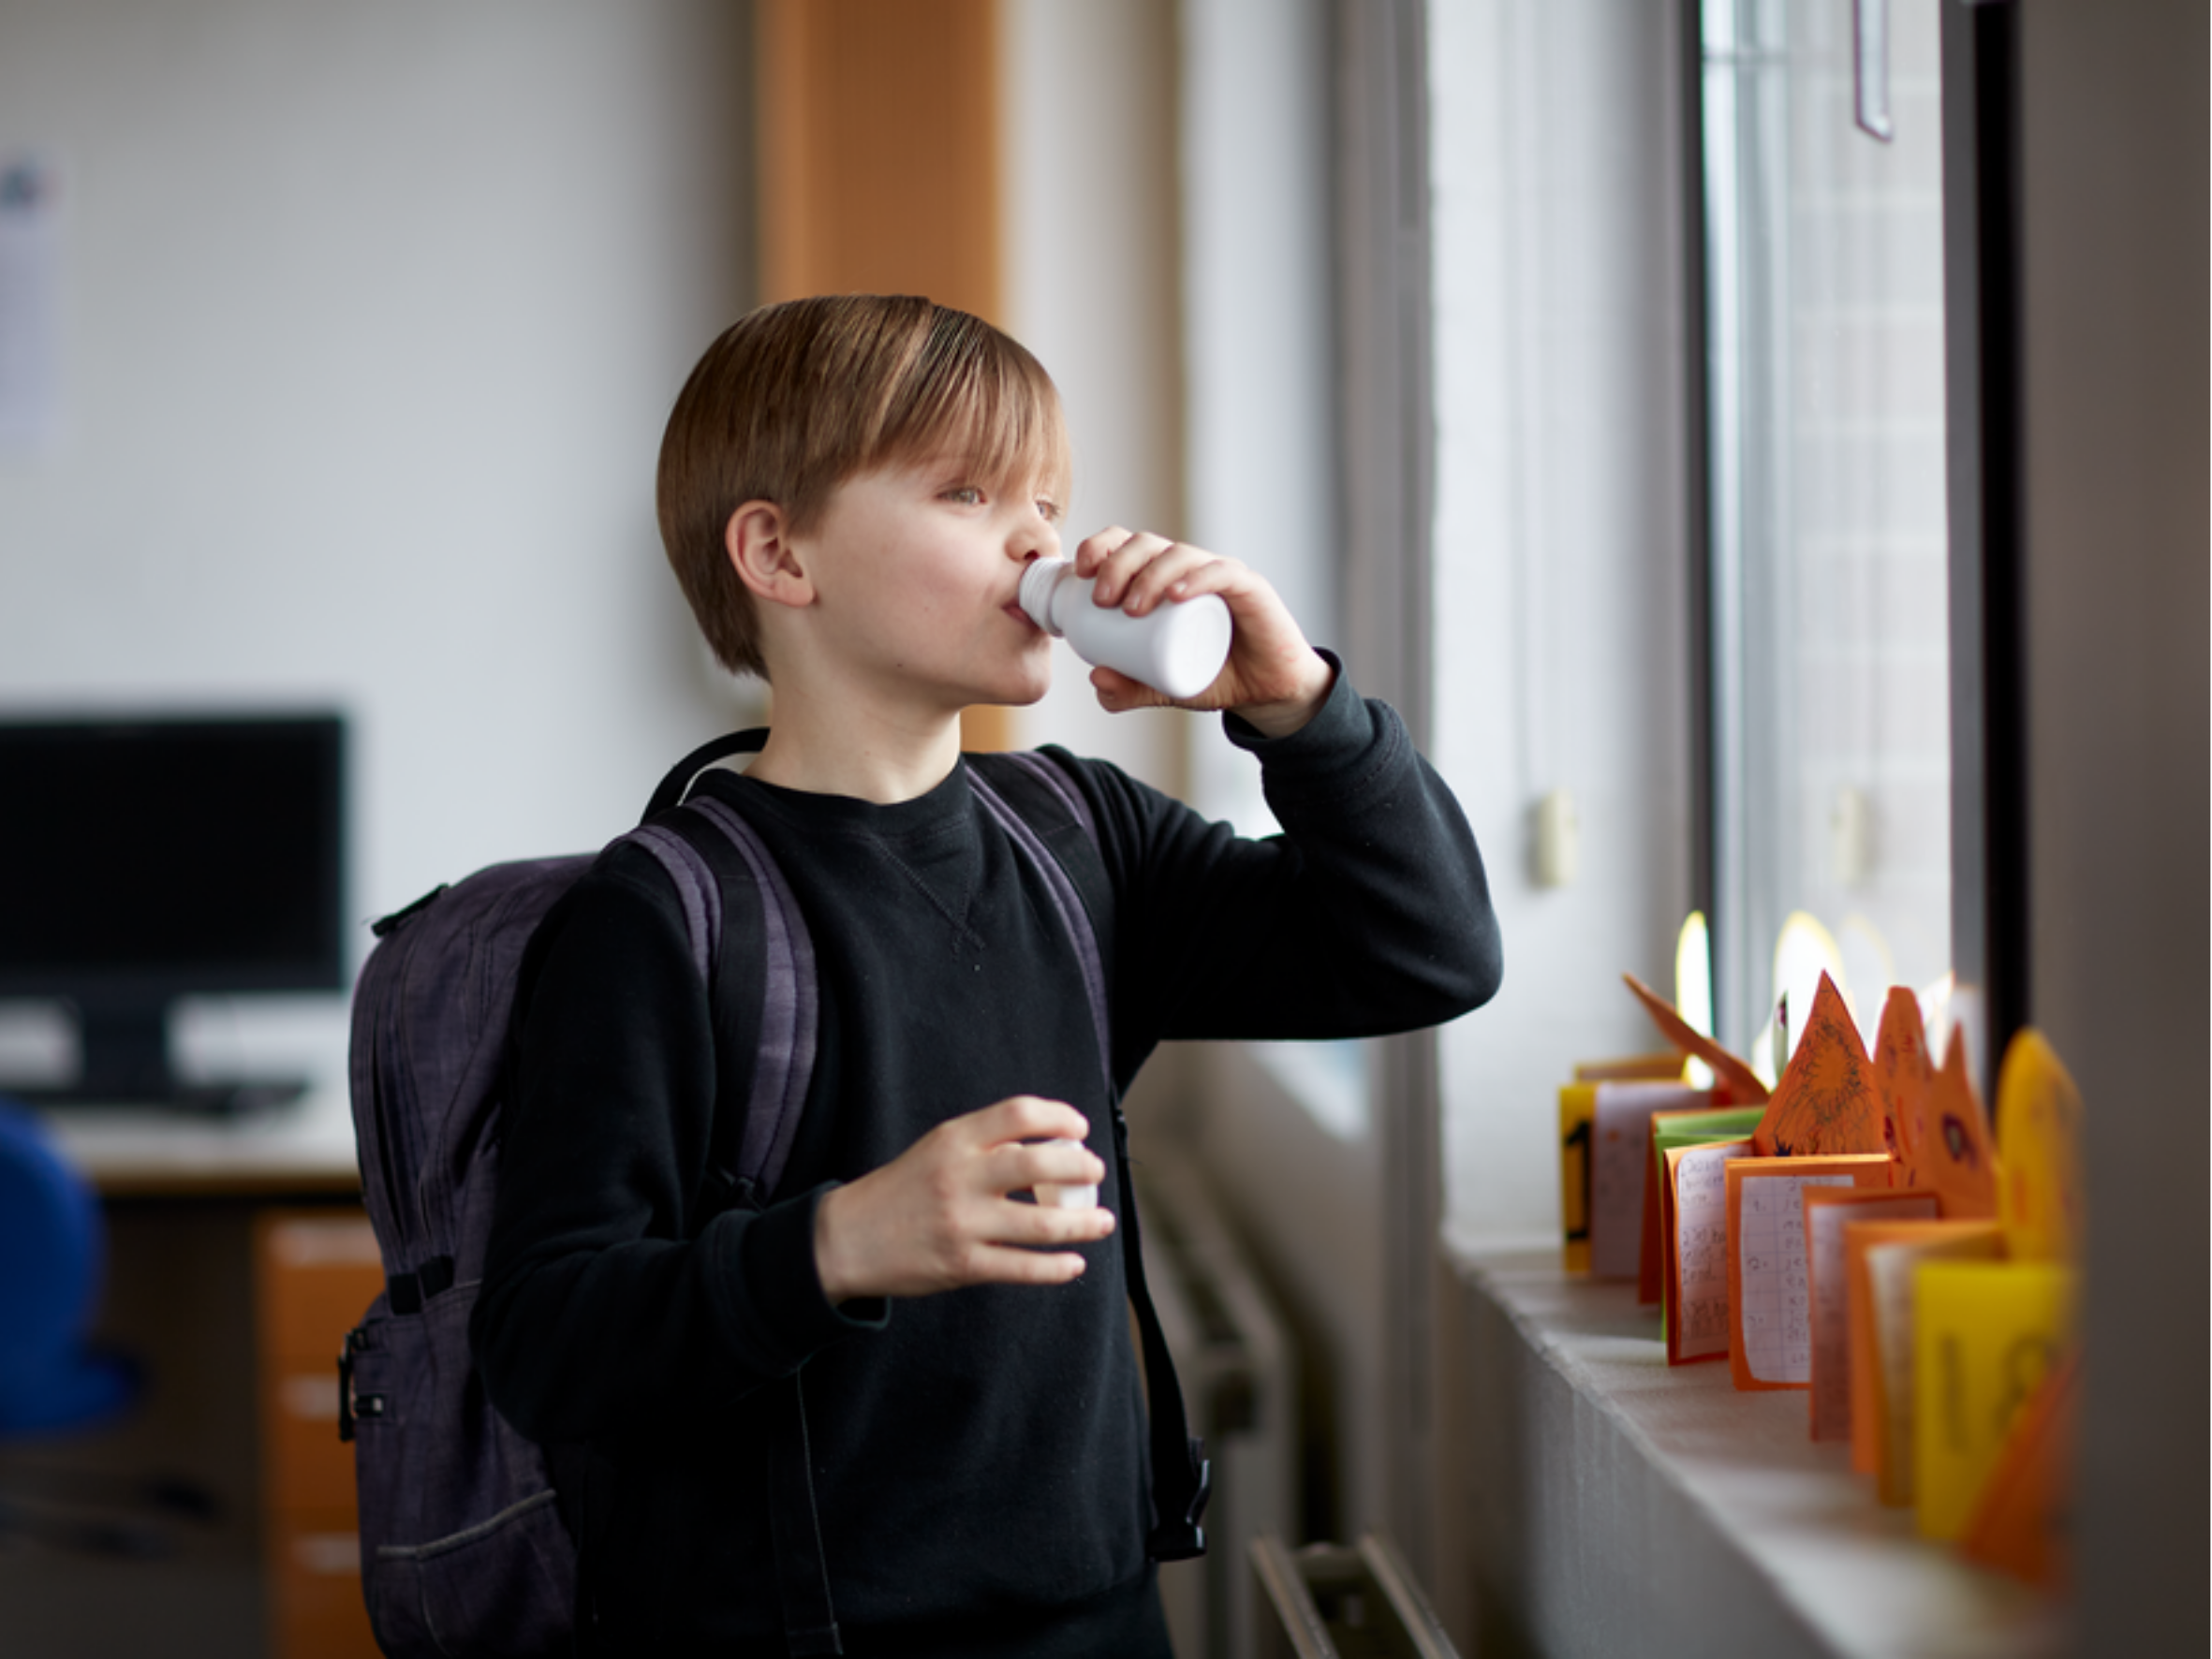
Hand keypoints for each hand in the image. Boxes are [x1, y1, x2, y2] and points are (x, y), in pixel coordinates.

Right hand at [812, 1097, 1113, 1302]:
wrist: (848, 1239)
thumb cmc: (903, 1189)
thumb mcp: (938, 1149)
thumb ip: (987, 1144)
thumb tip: (1050, 1148)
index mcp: (955, 1139)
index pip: (1019, 1113)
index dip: (1060, 1117)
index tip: (1079, 1130)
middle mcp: (960, 1177)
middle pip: (1039, 1163)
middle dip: (1081, 1168)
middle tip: (1095, 1173)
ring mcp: (962, 1223)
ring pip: (1042, 1224)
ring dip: (1084, 1224)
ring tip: (1102, 1222)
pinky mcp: (963, 1265)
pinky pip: (1023, 1268)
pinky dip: (1057, 1267)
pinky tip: (1074, 1264)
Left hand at [1070, 528, 1335, 736]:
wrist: (1267, 691)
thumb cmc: (1216, 676)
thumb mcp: (1163, 687)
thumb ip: (1130, 688)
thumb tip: (1096, 678)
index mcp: (1163, 578)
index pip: (1127, 545)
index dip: (1100, 548)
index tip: (1079, 574)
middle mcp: (1189, 569)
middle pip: (1146, 544)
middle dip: (1116, 564)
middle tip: (1101, 600)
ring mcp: (1219, 575)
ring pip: (1179, 555)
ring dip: (1149, 574)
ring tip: (1132, 608)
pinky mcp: (1249, 588)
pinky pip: (1221, 573)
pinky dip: (1196, 579)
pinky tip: (1177, 594)